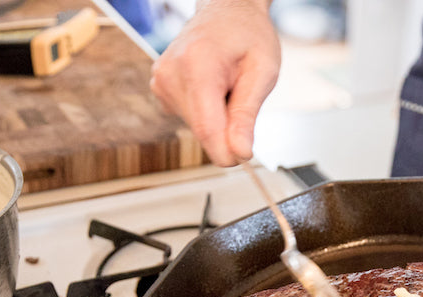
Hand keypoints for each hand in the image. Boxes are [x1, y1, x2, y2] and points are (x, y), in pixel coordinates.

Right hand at [150, 0, 279, 165]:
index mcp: (197, 65)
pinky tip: (213, 86)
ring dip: (217, 118)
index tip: (245, 156)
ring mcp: (160, 80)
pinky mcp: (159, 88)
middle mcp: (171, 73)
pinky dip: (206, 111)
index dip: (228, 152)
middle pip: (202, 131)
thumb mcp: (263, 72)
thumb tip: (240, 153)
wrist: (227, 10)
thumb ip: (247, 114)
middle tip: (240, 95)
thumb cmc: (249, 35)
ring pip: (196, 127)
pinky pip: (189, 118)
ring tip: (226, 85)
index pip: (207, 129)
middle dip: (227, 128)